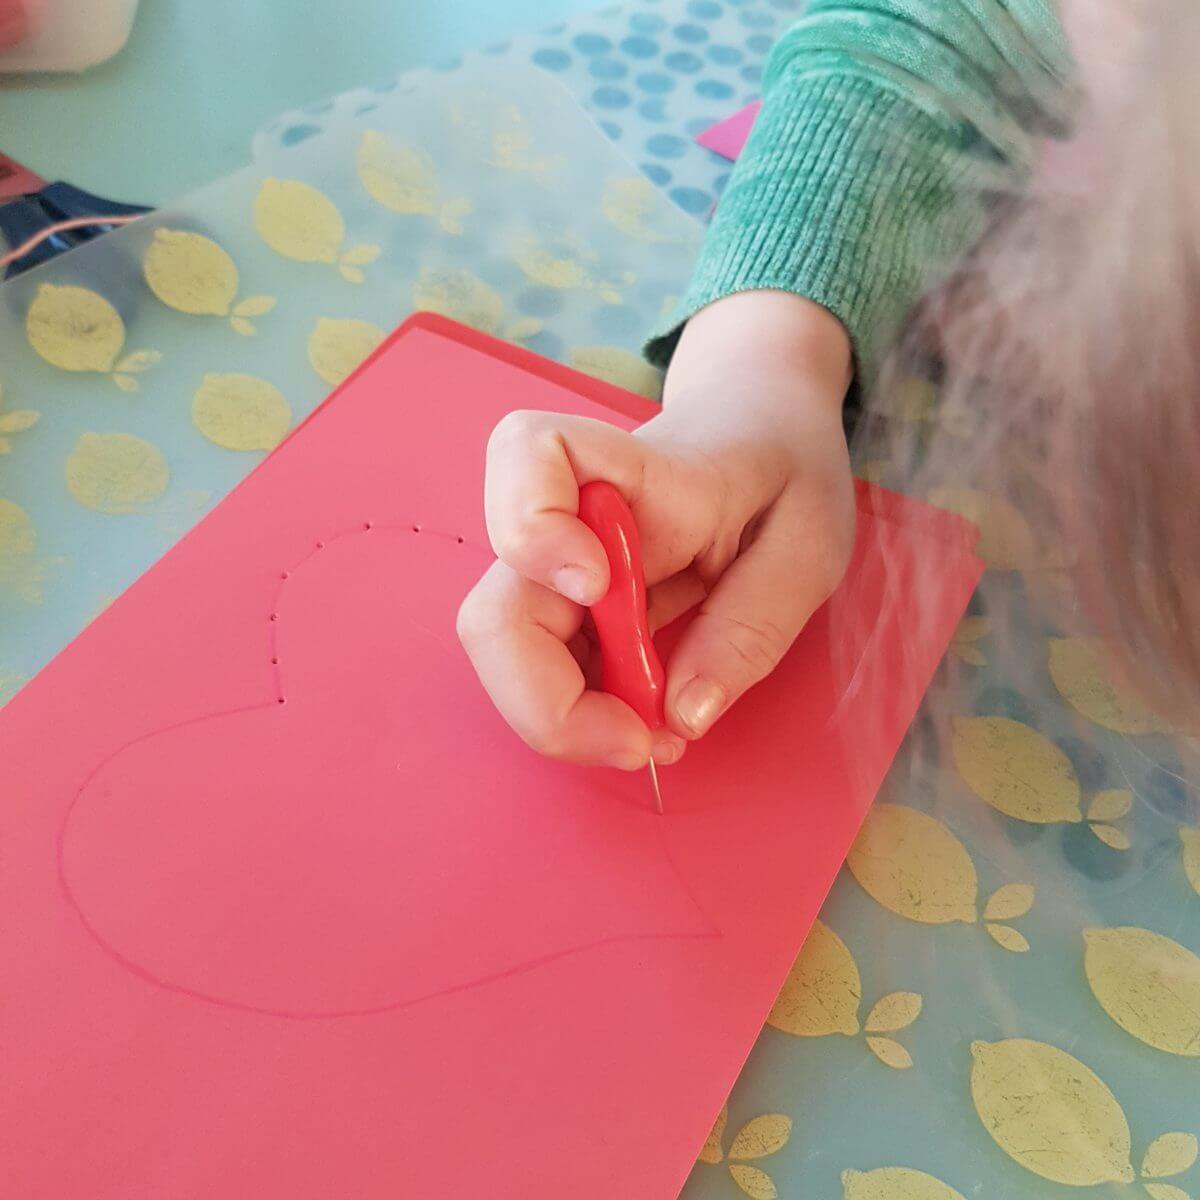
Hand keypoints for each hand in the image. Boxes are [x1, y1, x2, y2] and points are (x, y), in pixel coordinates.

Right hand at [457, 292, 856, 769]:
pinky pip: (540, 670)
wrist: (762, 434)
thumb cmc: (785, 472)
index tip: (597, 588)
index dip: (533, 527)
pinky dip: (580, 712)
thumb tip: (680, 715)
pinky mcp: (563, 606)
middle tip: (639, 742)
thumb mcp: (808, 546)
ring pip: (507, 653)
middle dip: (547, 700)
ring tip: (655, 735)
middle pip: (497, 608)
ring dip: (565, 716)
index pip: (529, 453)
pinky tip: (642, 716)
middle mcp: (572, 519)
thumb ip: (750, 626)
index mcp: (639, 470)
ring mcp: (558, 566)